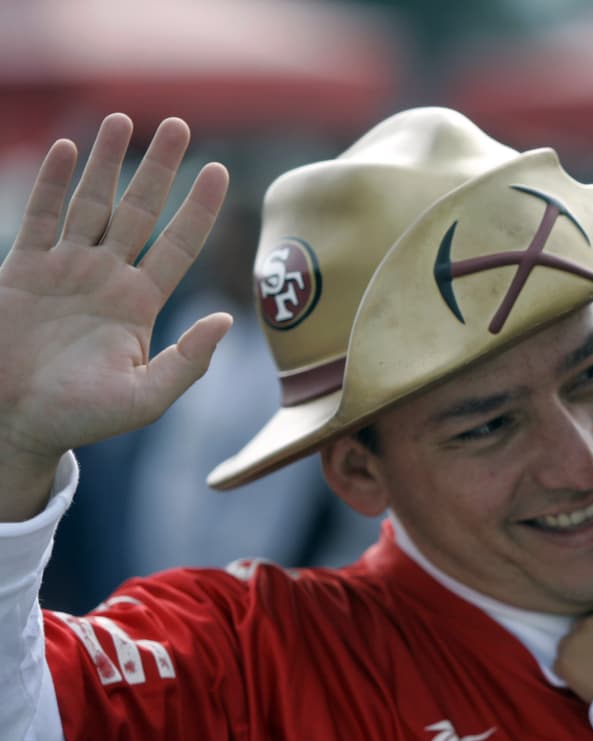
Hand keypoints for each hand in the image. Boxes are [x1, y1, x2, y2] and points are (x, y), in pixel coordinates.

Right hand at [0, 114, 229, 520]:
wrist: (14, 424)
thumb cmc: (81, 418)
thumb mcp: (145, 398)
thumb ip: (187, 361)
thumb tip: (226, 320)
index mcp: (141, 303)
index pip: (180, 244)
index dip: (199, 208)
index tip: (219, 170)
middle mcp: (107, 278)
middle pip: (140, 210)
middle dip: (159, 168)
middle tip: (179, 124)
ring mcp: (65, 269)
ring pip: (92, 203)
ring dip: (108, 162)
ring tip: (124, 119)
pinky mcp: (23, 270)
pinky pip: (41, 217)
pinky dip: (53, 183)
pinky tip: (70, 149)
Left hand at [555, 588, 592, 703]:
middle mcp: (585, 621)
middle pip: (581, 626)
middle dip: (589, 637)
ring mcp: (571, 642)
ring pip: (568, 643)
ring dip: (576, 652)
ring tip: (592, 667)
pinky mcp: (562, 663)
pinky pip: (559, 664)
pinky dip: (567, 670)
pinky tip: (583, 678)